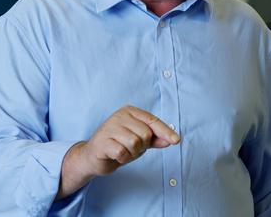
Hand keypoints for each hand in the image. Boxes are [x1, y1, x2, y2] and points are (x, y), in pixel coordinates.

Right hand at [57, 105, 179, 197]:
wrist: (94, 157)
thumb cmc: (119, 145)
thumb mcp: (140, 142)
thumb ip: (155, 139)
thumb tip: (171, 140)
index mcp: (129, 111)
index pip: (152, 121)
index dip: (165, 131)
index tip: (176, 140)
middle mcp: (119, 116)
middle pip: (145, 134)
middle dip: (142, 146)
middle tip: (130, 148)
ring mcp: (109, 127)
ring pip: (135, 143)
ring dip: (132, 153)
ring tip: (122, 151)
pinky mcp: (102, 141)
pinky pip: (123, 152)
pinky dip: (123, 158)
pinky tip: (115, 156)